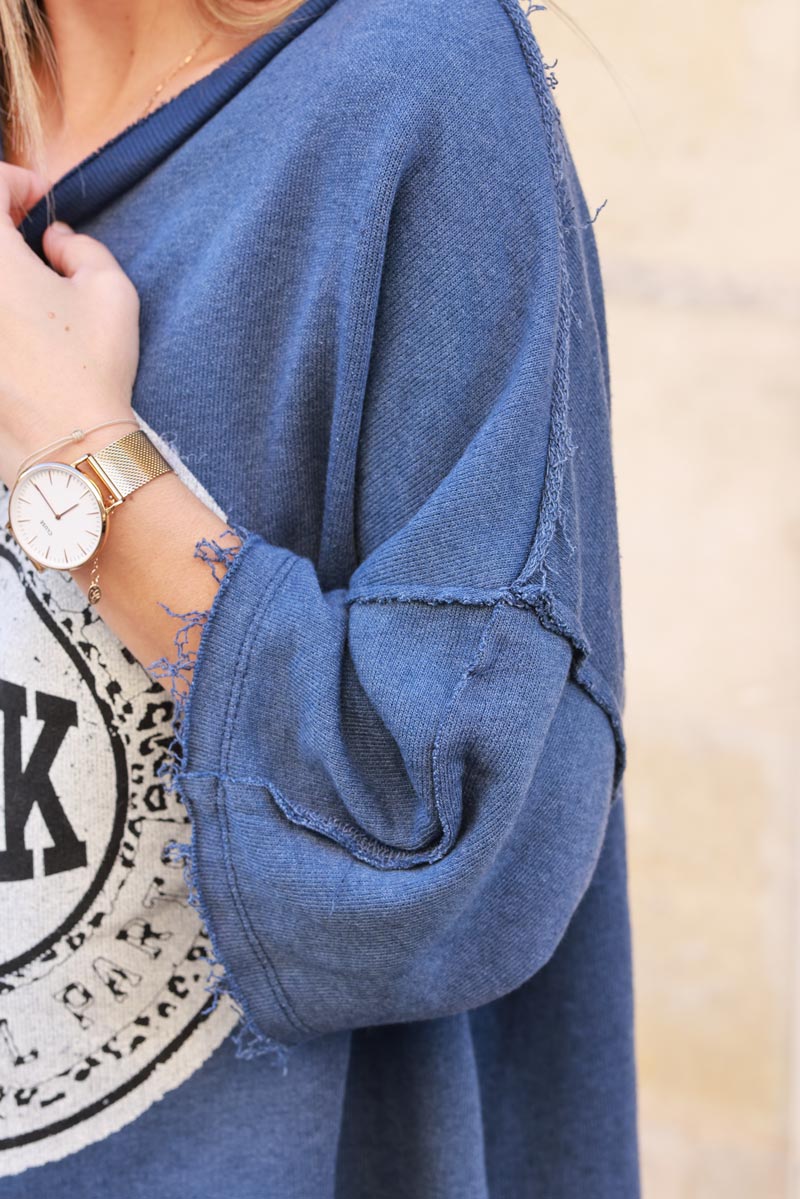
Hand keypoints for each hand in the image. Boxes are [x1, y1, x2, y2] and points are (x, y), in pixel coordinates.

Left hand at [0, 163, 140, 488]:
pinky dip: (4, 319)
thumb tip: (53, 242)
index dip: (15, 183)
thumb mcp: (111, 293)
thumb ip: (81, 247)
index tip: (39, 202)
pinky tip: (18, 334)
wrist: (69, 448)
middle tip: (27, 237)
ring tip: (27, 291)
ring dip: (4, 278)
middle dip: (2, 226)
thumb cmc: (91, 369)